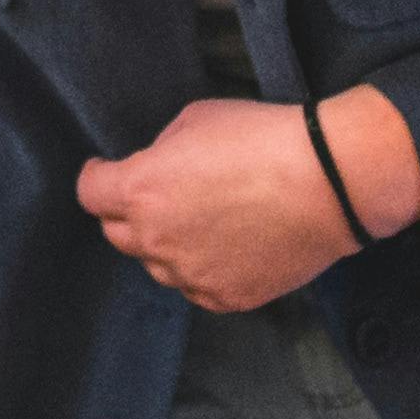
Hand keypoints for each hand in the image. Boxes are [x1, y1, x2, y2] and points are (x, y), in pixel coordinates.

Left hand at [75, 95, 416, 313]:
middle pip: (117, 234)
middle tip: (158, 196)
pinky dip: (203, 268)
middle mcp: (157, 240)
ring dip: (166, 244)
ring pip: (157, 265)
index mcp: (140, 192)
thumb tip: (158, 170)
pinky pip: (197, 286)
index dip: (98, 178)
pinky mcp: (226, 297)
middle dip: (128, 213)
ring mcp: (191, 275)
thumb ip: (161, 152)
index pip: (90, 194)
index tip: (106, 172)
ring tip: (201, 221)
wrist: (329, 182)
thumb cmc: (264, 139)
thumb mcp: (195, 120)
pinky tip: (228, 244)